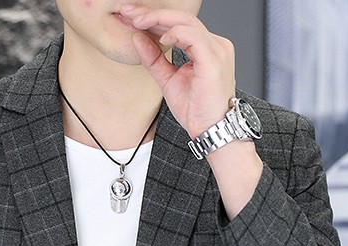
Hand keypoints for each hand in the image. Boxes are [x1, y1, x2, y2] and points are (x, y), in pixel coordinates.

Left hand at [119, 3, 237, 138]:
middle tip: (130, 13)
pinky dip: (175, 34)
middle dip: (153, 13)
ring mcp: (217, 51)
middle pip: (182, 18)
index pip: (180, 25)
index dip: (155, 19)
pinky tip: (161, 39)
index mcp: (206, 49)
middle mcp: (215, 45)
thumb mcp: (168, 81)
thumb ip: (154, 59)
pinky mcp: (214, 60)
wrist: (211, 131)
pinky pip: (194, 36)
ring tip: (139, 22)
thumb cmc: (197, 111)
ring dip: (159, 19)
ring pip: (187, 22)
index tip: (133, 17)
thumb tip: (137, 38)